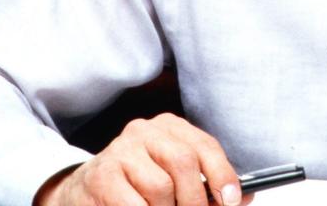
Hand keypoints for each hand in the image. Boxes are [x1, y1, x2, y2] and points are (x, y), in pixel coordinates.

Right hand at [34, 113, 252, 205]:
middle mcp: (144, 131)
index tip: (231, 201)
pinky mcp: (101, 177)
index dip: (223, 175)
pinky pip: (134, 205)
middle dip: (196, 200)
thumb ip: (208, 187)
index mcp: (169, 127)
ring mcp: (120, 151)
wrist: (83, 190)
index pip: (204, 146)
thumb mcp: (175, 177)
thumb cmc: (137, 185)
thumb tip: (243, 199)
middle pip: (184, 163)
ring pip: (160, 188)